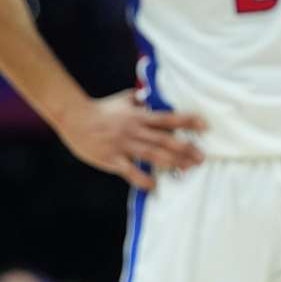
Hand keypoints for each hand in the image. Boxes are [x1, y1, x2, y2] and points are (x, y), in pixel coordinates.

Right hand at [53, 88, 206, 190]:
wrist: (75, 118)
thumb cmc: (101, 109)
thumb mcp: (123, 98)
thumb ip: (138, 98)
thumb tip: (149, 95)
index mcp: (139, 116)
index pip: (168, 119)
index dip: (187, 122)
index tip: (205, 126)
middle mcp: (135, 130)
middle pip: (165, 140)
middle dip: (185, 148)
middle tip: (202, 157)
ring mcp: (124, 145)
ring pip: (153, 155)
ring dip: (172, 163)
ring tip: (188, 169)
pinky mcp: (112, 158)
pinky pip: (130, 170)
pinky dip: (143, 178)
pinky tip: (155, 186)